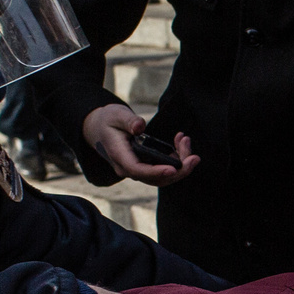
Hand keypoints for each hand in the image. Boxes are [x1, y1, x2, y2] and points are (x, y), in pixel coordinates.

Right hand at [85, 104, 199, 185]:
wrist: (98, 128)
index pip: (138, 170)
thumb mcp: (116, 115)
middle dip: (178, 171)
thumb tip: (140, 127)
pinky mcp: (145, 166)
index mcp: (119, 157)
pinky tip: (180, 141)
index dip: (156, 171)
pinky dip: (176, 158)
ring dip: (180, 163)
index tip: (173, 168)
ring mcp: (137, 169)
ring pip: (162, 176)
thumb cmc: (108, 120)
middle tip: (194, 157)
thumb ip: (129, 121)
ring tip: (185, 140)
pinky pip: (163, 168)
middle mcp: (128, 168)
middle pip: (156, 178)